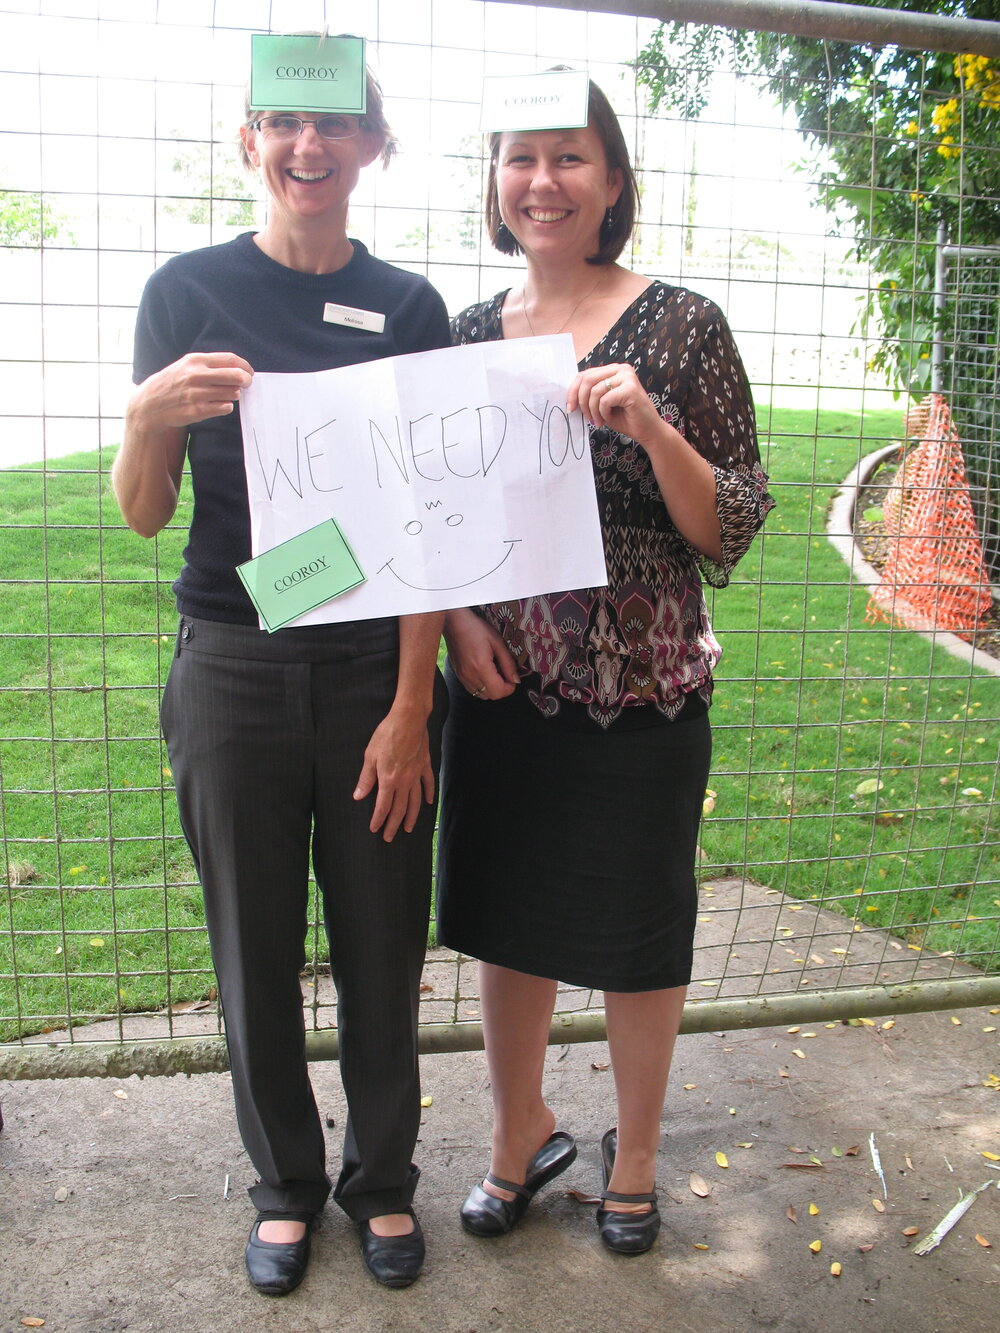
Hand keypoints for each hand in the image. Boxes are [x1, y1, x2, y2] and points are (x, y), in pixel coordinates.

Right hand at [128, 352, 253, 431]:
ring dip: (234, 394)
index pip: (230, 359)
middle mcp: (197, 375)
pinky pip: (225, 407)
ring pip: (232, 393)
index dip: (245, 366)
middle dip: (246, 380)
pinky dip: (226, 406)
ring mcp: (198, 394)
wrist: (149, 404)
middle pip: (236, 375)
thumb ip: (208, 365)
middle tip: (247, 384)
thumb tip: (236, 367)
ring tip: (227, 394)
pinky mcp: (198, 410)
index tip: (249, 372)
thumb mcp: (186, 366)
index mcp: (195, 360)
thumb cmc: (172, 383)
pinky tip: (219, 405)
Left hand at [353, 706, 434, 841]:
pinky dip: (429, 794)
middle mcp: (404, 781)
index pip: (383, 806)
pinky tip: (429, 803)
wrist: (408, 719)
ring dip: (411, 816)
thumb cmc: (387, 735)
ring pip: (415, 801)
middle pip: (400, 809)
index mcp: (389, 780)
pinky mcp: (424, 765)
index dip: (378, 819)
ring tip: (409, 828)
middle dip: (394, 824)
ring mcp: (416, 774)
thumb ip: (366, 778)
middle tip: (389, 837)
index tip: (374, 829)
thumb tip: (358, 795)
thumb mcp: (370, 756)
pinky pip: (428, 783)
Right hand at [444, 608, 518, 700]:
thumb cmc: (475, 628)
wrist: (454, 623)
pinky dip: (482, 686)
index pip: (498, 691)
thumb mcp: (497, 642)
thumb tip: (515, 679)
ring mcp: (462, 677)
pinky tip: (485, 673)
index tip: (513, 679)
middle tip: (506, 675)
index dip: (510, 688)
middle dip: (502, 689)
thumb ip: (508, 663)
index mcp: (481, 667)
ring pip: (481, 695)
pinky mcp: (458, 675)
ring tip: (495, 673)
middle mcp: (470, 676)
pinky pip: (473, 690)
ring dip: (492, 689)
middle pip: (491, 696)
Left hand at [568, 363, 664, 449]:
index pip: (585, 374)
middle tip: (586, 417)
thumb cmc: (626, 418)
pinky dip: (603, 413)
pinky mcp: (631, 388)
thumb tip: (570, 397)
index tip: (570, 407)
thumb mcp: (602, 404)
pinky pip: (605, 400)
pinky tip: (609, 418)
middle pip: (587, 379)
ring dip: (593, 411)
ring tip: (599, 421)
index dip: (573, 391)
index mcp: (613, 370)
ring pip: (595, 391)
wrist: (648, 431)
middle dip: (581, 401)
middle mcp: (621, 369)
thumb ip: (590, 395)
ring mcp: (627, 377)